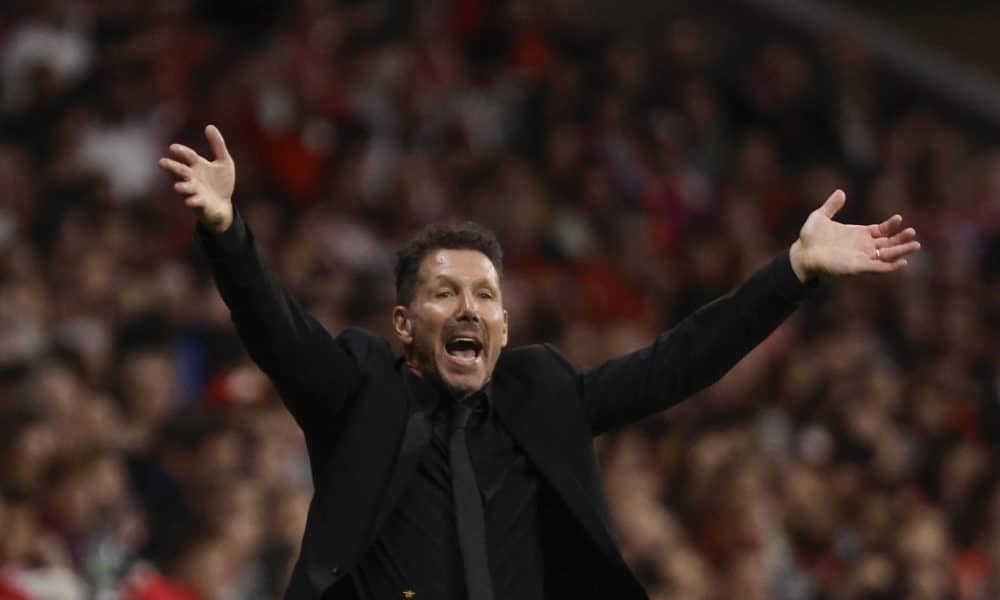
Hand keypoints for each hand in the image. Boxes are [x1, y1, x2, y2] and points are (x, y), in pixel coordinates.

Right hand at [159, 125, 234, 231]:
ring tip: (177, 187)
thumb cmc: (220, 182)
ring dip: (182, 187)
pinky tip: (190, 201)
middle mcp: (192, 177)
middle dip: (172, 167)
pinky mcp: (200, 203)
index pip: (188, 156)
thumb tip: (209, 126)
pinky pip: (195, 202)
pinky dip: (193, 201)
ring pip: (185, 188)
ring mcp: (195, 191)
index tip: (173, 148)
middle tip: (161, 162)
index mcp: (197, 165)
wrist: (223, 204)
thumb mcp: (224, 161)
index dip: (181, 151)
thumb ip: (218, 145)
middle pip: (180, 170)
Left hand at [789, 189, 920, 281]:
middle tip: (913, 233)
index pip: (881, 230)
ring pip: (887, 255)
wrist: (801, 254)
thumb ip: (831, 205)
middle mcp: (863, 246)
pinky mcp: (858, 267)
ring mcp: (861, 257)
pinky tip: (902, 262)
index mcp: (858, 234)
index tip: (898, 218)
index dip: (890, 226)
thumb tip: (841, 192)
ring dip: (901, 251)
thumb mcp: (820, 216)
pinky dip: (890, 266)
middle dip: (901, 239)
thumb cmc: (809, 238)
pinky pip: (878, 268)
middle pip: (888, 243)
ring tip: (916, 245)